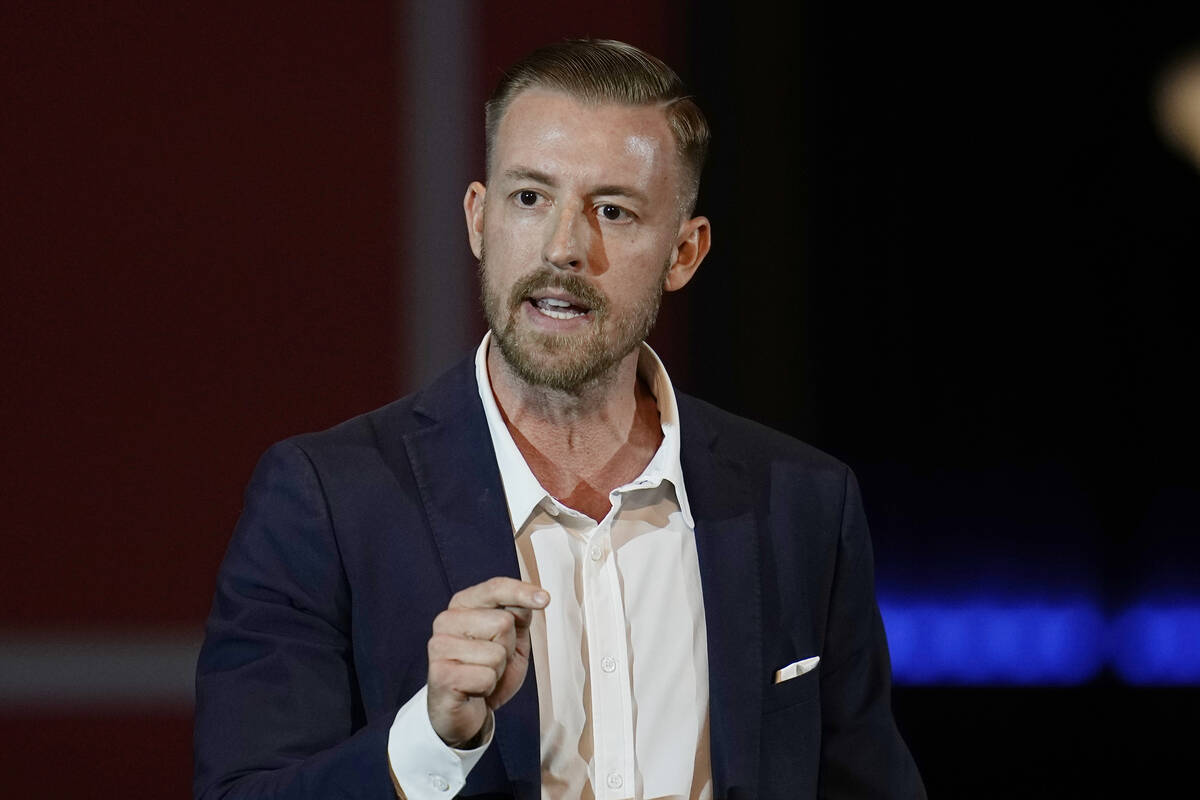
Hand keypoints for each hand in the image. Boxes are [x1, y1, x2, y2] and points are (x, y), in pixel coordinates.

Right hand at [426, 577, 548, 746]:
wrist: (468, 710)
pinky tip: (473, 689)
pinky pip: (486, 677)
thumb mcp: (512, 639)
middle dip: (508, 648)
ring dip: (498, 670)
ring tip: (481, 675)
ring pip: (496, 653)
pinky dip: (489, 687)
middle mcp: (446, 620)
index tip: (545, 599)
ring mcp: (440, 646)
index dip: (521, 591)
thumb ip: (519, 615)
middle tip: (492, 662)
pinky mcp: (440, 674)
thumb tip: (536, 599)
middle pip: (503, 623)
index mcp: (463, 604)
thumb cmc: (489, 669)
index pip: (495, 588)